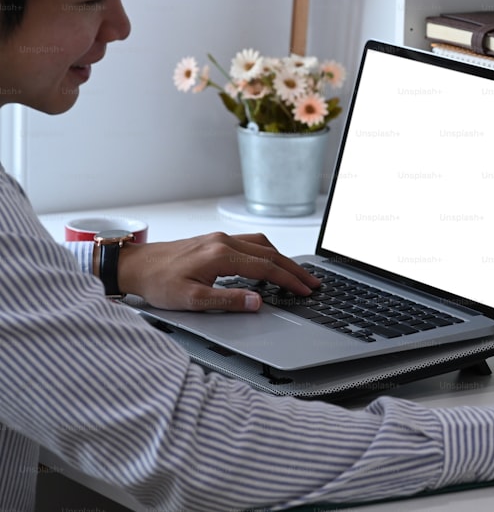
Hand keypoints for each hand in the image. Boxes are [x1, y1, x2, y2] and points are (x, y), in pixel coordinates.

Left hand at [117, 232, 320, 311]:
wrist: (134, 266)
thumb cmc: (157, 282)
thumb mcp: (192, 300)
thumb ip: (228, 300)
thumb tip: (257, 302)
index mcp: (221, 255)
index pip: (266, 267)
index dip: (289, 280)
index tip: (305, 291)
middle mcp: (223, 242)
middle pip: (270, 253)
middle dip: (294, 269)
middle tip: (312, 282)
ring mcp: (219, 239)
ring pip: (263, 244)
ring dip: (283, 259)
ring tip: (296, 274)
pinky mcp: (215, 240)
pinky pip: (251, 243)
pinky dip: (268, 253)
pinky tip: (270, 264)